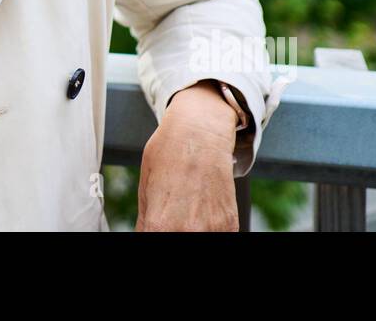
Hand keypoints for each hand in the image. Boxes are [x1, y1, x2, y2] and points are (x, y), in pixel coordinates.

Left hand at [136, 82, 239, 231]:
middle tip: (171, 219)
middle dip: (171, 231)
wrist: (201, 131)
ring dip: (192, 230)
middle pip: (177, 242)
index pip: (151, 243)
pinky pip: (218, 236)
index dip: (154, 234)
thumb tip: (145, 234)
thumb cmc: (169, 152)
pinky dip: (210, 229)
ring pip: (200, 240)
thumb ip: (146, 220)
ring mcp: (212, 229)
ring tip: (187, 213)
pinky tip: (203, 212)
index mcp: (159, 224)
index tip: (156, 227)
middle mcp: (186, 231)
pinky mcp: (230, 225)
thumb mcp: (145, 186)